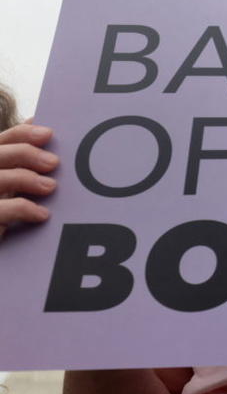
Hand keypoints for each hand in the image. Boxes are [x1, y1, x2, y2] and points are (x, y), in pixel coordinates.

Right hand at [0, 122, 58, 237]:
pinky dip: (22, 209)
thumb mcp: (18, 188)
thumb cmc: (11, 216)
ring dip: (24, 179)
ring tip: (50, 187)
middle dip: (25, 153)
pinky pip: (0, 210)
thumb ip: (28, 166)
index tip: (49, 133)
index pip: (1, 140)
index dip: (23, 134)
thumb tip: (53, 135)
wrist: (8, 259)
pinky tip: (42, 214)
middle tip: (54, 162)